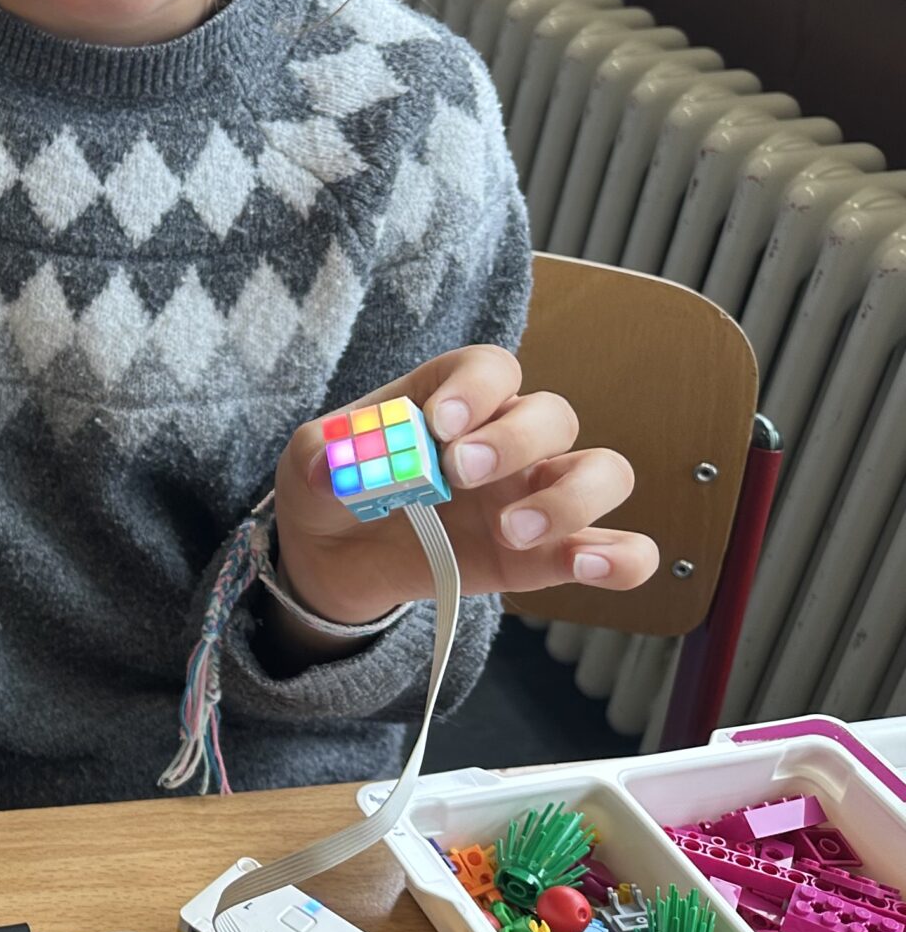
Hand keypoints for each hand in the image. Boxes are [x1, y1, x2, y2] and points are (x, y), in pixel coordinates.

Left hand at [272, 345, 660, 625]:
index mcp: (452, 401)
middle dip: (514, 440)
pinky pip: (621, 548)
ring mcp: (534, 496)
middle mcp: (506, 441)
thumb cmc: (334, 490)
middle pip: (553, 414)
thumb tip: (332, 466)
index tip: (439, 423)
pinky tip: (587, 563)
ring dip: (570, 497)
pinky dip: (622, 555)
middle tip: (458, 474)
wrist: (335, 560)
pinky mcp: (549, 555)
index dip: (476, 389)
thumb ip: (322, 459)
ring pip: (604, 472)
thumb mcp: (310, 467)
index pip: (492, 368)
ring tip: (511, 528)